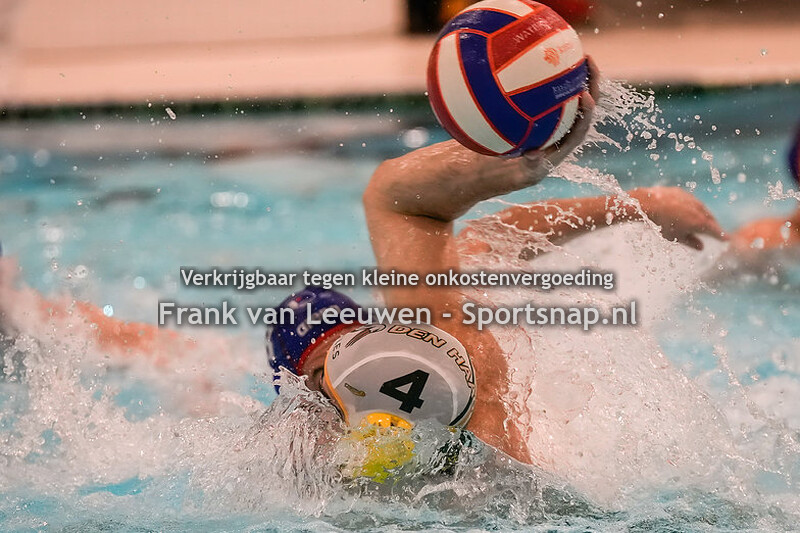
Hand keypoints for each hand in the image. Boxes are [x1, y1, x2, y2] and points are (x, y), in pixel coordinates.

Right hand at [519, 55, 599, 184]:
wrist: (517, 167)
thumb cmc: (523, 171)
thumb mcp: (526, 173)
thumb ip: (532, 165)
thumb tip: (534, 155)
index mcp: (568, 142)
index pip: (582, 125)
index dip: (587, 110)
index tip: (585, 95)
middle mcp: (569, 127)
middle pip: (586, 103)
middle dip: (591, 81)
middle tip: (587, 60)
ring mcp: (561, 117)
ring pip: (574, 93)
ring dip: (578, 73)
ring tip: (575, 52)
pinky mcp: (550, 110)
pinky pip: (556, 91)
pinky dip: (555, 76)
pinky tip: (545, 59)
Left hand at [631, 187, 725, 249]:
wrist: (648, 204)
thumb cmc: (661, 224)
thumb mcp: (676, 237)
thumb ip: (691, 242)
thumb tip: (701, 247)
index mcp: (700, 223)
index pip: (716, 231)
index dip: (721, 236)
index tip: (726, 239)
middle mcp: (699, 209)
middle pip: (710, 219)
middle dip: (713, 226)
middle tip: (715, 232)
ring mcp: (691, 199)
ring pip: (702, 209)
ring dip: (703, 216)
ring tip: (703, 222)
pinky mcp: (682, 193)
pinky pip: (691, 202)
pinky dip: (693, 207)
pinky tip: (688, 211)